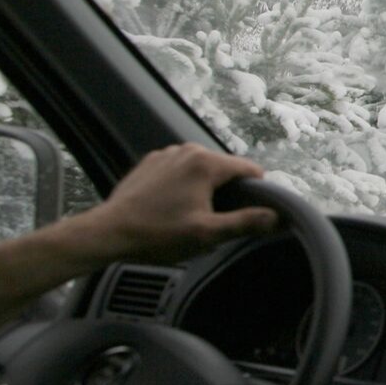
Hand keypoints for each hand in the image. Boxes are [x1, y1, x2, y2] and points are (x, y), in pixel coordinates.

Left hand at [70, 143, 277, 263]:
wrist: (108, 232)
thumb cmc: (158, 234)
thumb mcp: (208, 234)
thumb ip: (246, 222)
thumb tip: (277, 216)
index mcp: (206, 163)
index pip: (250, 170)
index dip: (257, 191)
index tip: (250, 213)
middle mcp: (187, 150)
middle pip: (225, 169)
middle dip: (227, 192)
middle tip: (213, 221)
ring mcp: (166, 154)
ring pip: (202, 169)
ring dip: (204, 189)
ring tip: (190, 216)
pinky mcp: (150, 163)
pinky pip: (179, 170)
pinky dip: (183, 185)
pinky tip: (171, 208)